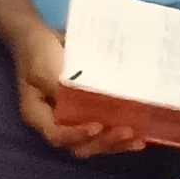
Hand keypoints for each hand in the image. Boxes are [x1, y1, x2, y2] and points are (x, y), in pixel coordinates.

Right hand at [9, 22, 144, 157]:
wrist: (42, 34)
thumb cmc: (39, 51)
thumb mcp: (44, 68)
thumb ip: (60, 88)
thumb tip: (86, 107)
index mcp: (40, 115)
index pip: (57, 135)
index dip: (77, 135)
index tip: (97, 126)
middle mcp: (56, 122)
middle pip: (79, 145)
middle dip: (103, 142)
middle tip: (126, 132)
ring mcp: (74, 118)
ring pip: (94, 141)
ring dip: (115, 143)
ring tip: (137, 139)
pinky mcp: (89, 112)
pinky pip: (104, 129)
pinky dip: (120, 134)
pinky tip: (140, 134)